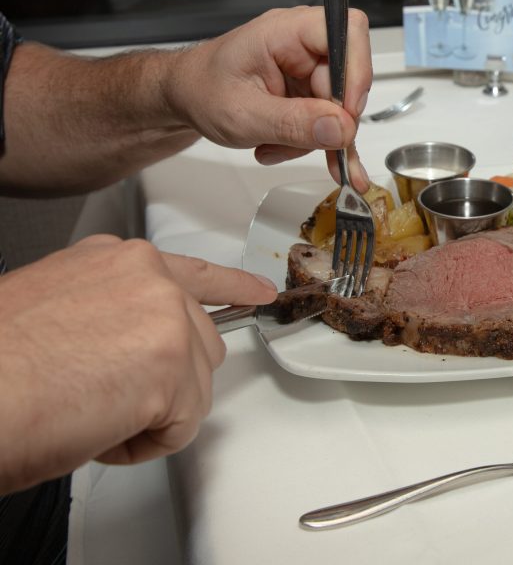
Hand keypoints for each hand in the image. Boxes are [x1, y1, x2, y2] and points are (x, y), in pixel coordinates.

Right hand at [0, 234, 275, 492]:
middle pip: (201, 340)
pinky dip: (144, 443)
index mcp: (119, 261)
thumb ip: (115, 310)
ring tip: (91, 411)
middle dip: (166, 379)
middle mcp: (149, 278)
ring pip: (196, 384)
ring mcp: (165, 317)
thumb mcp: (61, 307)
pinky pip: (182, 424)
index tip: (260, 292)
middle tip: (109, 395)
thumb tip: (134, 343)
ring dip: (153, 412)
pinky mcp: (171, 366)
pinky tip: (98, 429)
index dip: (233, 287)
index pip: (195, 273)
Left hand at [167, 5, 371, 189]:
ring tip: (275, 147)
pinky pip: (329, 119)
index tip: (347, 112)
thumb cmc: (202, 90)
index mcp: (286, 30)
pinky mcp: (308, 91)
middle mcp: (303, 43)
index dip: (357, 70)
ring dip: (316, 138)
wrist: (185, 97)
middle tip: (310, 145)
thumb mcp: (243, 114)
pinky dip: (321, 143)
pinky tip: (310, 158)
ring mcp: (307, 68)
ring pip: (339, 106)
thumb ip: (294, 122)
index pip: (347, 31)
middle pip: (348, 78)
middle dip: (331, 121)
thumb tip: (341, 128)